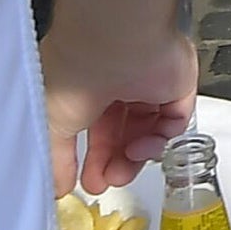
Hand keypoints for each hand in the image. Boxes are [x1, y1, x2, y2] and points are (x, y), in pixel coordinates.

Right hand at [46, 27, 199, 198]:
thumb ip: (57, 160)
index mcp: (87, 85)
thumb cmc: (74, 72)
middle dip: (118, 162)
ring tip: (127, 165)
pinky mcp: (177, 80)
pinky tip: (146, 144)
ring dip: (139, 154)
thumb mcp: (53, 125)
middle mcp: (119, 80)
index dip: (96, 158)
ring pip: (150, 128)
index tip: (93, 183)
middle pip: (125, 131)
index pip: (96, 128)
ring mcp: (150, 80)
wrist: (113, 41)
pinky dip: (162, 136)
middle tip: (110, 181)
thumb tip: (58, 187)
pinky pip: (175, 117)